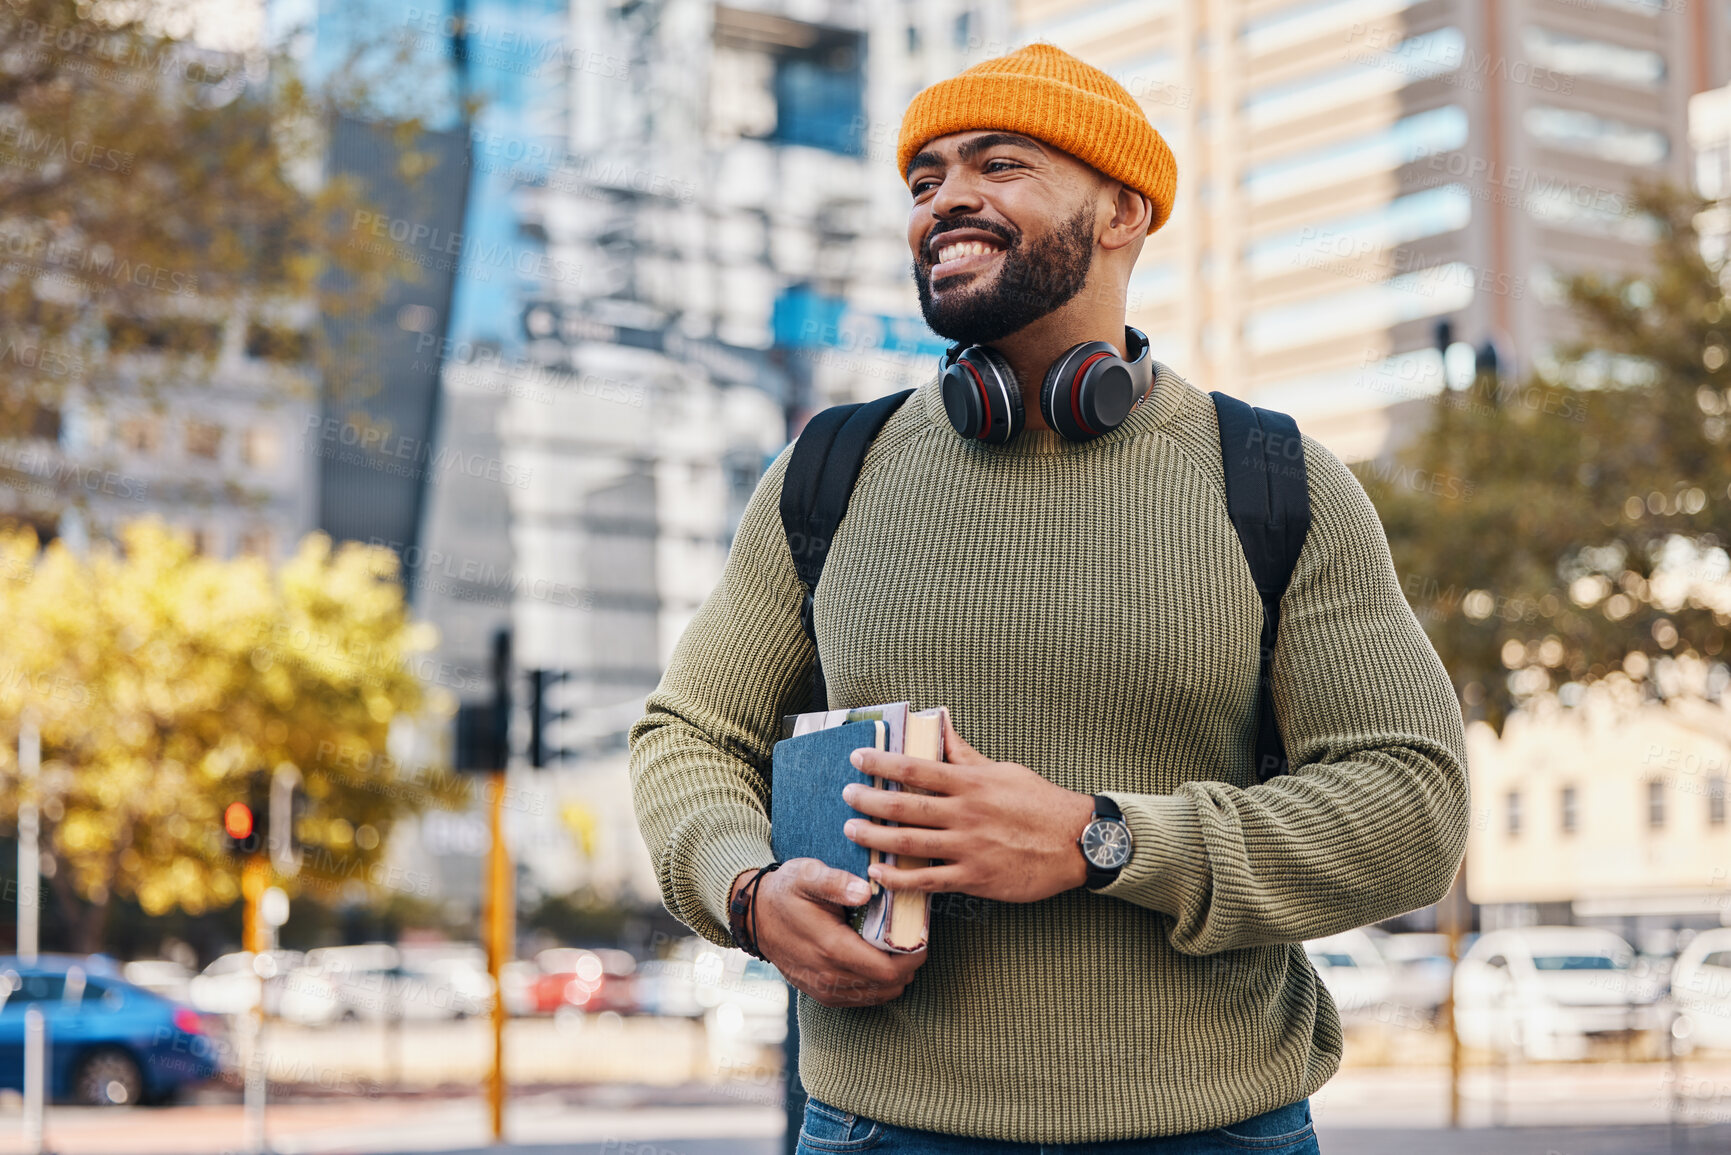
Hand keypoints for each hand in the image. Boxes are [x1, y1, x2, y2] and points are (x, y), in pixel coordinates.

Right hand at [729, 859, 925, 1007]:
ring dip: (895, 976)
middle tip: (914, 940)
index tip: (922, 937)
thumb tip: (865, 891)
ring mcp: (824, 989)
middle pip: (888, 985)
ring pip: (878, 995)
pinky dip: (878, 984)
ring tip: (898, 949)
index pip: (888, 969)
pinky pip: (862, 998)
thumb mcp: (807, 875)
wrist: (754, 915)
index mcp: (832, 948)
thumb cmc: (786, 891)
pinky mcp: (821, 994)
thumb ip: (836, 882)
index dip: (913, 957)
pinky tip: (878, 960)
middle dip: (908, 966)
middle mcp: (829, 976)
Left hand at [843, 711, 1097, 902]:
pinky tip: (879, 874)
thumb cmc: (1040, 802)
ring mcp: (968, 847)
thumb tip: (939, 721)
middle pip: (904, 807)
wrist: (1077, 842)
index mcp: (971, 783)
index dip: (881, 763)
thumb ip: (965, 753)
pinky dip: (899, 878)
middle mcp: (965, 813)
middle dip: (868, 801)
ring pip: (909, 843)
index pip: (915, 768)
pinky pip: (928, 880)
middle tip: (846, 797)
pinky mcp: (974, 877)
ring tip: (851, 831)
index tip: (857, 758)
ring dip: (874, 838)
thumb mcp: (1003, 770)